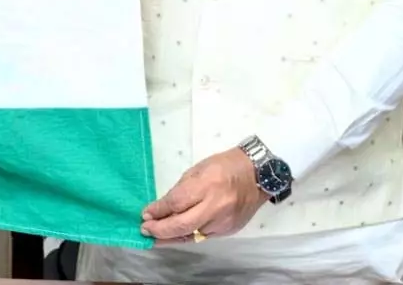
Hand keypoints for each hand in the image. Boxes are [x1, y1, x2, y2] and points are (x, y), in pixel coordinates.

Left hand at [139, 148, 267, 243]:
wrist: (257, 175)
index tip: (145, 214)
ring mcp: (224, 221)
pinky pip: (203, 236)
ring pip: (192, 235)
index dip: (158, 210)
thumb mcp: (199, 169)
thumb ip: (181, 189)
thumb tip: (163, 206)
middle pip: (183, 225)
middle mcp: (216, 206)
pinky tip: (176, 235)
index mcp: (207, 184)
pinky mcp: (229, 230)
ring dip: (171, 237)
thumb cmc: (225, 165)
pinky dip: (188, 235)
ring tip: (155, 236)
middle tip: (144, 229)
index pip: (177, 202)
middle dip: (160, 230)